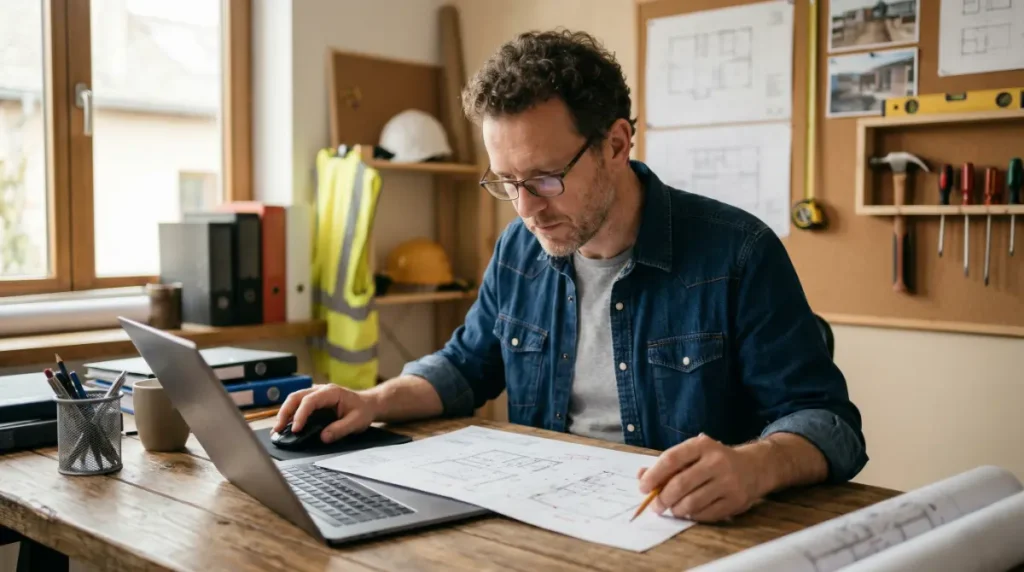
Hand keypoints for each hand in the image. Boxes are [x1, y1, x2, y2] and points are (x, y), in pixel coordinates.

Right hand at [272, 384, 377, 442]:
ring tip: (277, 430)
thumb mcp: (357, 422)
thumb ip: (340, 429)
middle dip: (285, 412)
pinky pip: (297, 405)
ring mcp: (315, 394)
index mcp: (331, 392)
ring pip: (293, 399)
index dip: (300, 415)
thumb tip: (323, 437)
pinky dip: (289, 414)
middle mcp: (320, 390)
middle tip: (278, 429)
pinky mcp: (313, 401)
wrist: (368, 404)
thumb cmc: (363, 411)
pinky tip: (284, 426)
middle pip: (296, 397)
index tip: (296, 429)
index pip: (310, 401)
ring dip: (284, 413)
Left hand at [637, 433, 765, 522]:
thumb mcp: (694, 453)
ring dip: (676, 509)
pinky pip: (704, 514)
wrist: (754, 467)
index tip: (643, 487)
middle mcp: (716, 462)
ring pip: (691, 503)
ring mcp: (728, 482)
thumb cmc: (714, 460)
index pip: (671, 459)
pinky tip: (690, 511)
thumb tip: (642, 476)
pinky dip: (692, 516)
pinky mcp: (735, 501)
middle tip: (656, 505)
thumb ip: (668, 463)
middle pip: (680, 484)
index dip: (653, 475)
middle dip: (662, 498)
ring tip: (673, 508)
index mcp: (702, 446)